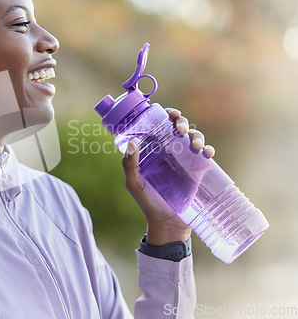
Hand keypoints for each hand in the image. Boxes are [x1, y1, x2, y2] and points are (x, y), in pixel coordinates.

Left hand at [122, 108, 214, 245]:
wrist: (168, 224)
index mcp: (152, 150)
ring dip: (196, 135)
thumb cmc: (148, 203)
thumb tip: (131, 143)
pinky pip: (205, 154)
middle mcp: (168, 151)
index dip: (164, 115)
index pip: (158, 126)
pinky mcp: (198, 170)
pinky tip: (207, 153)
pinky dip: (208, 149)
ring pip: (193, 137)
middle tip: (179, 129)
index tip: (169, 113)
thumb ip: (129, 165)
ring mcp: (184, 160)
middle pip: (177, 127)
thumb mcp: (134, 184)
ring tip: (195, 145)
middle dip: (181, 122)